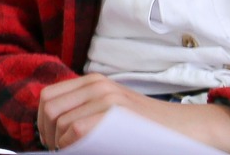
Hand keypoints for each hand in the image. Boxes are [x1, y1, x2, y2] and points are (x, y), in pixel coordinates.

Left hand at [37, 75, 229, 151]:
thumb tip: (54, 133)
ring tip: (75, 152)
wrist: (187, 128)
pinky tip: (84, 151)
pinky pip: (78, 129)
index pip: (48, 98)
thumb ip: (86, 113)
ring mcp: (107, 96)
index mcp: (92, 83)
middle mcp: (96, 84)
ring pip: (61, 121)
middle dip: (48, 135)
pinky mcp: (116, 112)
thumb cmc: (148, 128)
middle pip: (49, 109)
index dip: (43, 123)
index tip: (51, 142)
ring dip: (61, 143)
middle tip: (61, 151)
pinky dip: (74, 145)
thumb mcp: (113, 112)